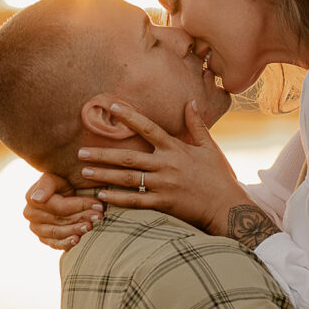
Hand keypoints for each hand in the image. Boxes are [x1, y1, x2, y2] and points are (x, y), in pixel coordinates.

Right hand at [24, 173, 103, 249]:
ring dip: (76, 230)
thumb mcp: (54, 178)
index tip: (99, 205)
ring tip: (91, 226)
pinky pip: (55, 243)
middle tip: (99, 216)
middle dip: (82, 217)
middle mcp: (31, 215)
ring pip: (59, 232)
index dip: (80, 206)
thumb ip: (46, 186)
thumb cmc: (60, 182)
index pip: (60, 206)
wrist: (60, 193)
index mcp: (32, 198)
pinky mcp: (44, 238)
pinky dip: (66, 243)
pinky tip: (77, 240)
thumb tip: (37, 199)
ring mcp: (37, 228)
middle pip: (61, 220)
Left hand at [76, 101, 252, 234]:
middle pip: (128, 157)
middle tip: (80, 152)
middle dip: (103, 155)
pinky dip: (118, 199)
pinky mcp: (163, 204)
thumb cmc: (219, 176)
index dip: (131, 117)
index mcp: (176, 149)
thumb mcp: (209, 147)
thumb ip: (196, 125)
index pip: (149, 128)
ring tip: (84, 172)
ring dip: (104, 175)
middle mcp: (167, 166)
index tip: (113, 107)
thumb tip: (190, 101)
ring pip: (127, 179)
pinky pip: (136, 201)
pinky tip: (101, 195)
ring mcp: (163, 186)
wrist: (227, 206)